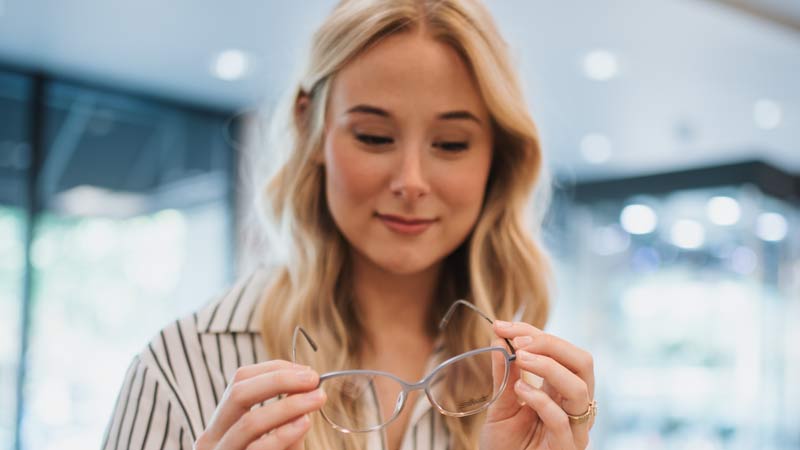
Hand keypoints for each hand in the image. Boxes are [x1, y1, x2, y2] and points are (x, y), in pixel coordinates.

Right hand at [194, 360, 326, 449]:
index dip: (274, 370)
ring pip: (249, 423)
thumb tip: (309, 387)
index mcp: (220, 424)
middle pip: (238, 393)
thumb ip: (285, 416)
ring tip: (317, 399)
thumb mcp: (274, 441)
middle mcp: (211, 439)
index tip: (307, 371)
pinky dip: (283, 434)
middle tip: (313, 379)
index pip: (240, 380)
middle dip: (280, 381)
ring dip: (289, 406)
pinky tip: (304, 424)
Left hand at [479, 321, 594, 449]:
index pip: (561, 351)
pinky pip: (562, 421)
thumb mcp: (500, 404)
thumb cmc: (505, 446)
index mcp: (561, 391)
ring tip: (521, 358)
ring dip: (549, 366)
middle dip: (551, 343)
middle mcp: (574, 407)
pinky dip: (542, 400)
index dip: (534, 332)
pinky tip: (521, 390)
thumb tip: (498, 337)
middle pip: (583, 362)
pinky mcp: (566, 449)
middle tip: (518, 339)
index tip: (502, 326)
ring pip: (580, 388)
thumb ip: (504, 374)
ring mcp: (574, 429)